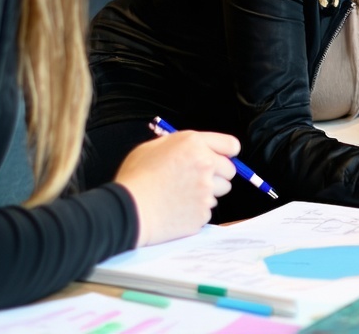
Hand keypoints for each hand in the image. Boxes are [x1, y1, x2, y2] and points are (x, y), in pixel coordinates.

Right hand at [113, 130, 239, 247]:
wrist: (127, 210)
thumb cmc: (136, 178)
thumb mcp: (153, 147)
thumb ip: (180, 144)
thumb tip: (195, 147)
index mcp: (194, 144)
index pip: (231, 145)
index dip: (227, 152)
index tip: (222, 158)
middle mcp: (206, 165)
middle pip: (230, 170)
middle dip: (218, 174)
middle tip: (196, 178)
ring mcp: (206, 191)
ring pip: (221, 191)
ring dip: (208, 192)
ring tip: (182, 193)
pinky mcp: (203, 213)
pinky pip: (207, 210)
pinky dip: (196, 210)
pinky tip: (177, 208)